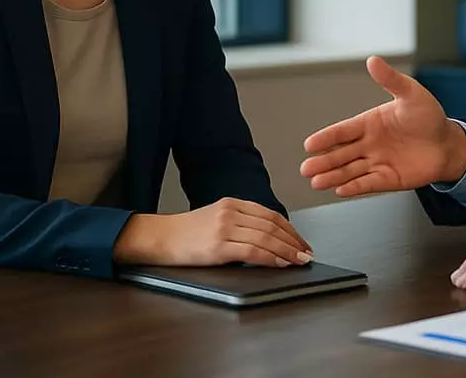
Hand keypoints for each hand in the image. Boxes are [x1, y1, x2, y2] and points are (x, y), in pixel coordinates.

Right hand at [114, 197, 312, 267]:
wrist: (159, 237)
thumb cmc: (187, 233)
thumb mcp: (216, 217)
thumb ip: (240, 222)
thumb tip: (269, 239)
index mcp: (232, 203)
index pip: (270, 214)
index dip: (290, 229)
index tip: (301, 241)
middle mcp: (230, 212)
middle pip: (271, 225)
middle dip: (293, 241)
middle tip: (306, 253)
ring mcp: (224, 229)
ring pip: (265, 238)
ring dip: (287, 251)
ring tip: (299, 260)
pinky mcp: (218, 247)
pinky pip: (252, 251)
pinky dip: (270, 258)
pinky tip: (280, 263)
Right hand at [300, 56, 465, 196]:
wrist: (449, 143)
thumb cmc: (429, 117)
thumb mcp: (411, 94)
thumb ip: (391, 80)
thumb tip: (373, 60)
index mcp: (369, 123)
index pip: (343, 131)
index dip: (326, 138)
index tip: (309, 145)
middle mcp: (369, 144)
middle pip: (341, 154)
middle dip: (324, 161)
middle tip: (306, 169)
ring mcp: (377, 162)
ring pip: (350, 170)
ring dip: (333, 177)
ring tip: (316, 182)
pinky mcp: (388, 179)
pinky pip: (369, 183)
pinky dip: (355, 187)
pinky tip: (341, 190)